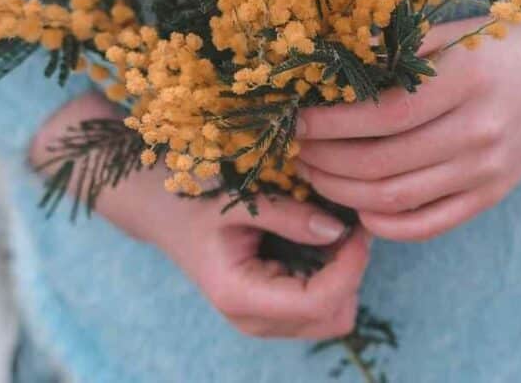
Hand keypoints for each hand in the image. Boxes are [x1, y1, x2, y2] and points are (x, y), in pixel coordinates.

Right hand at [31, 93, 370, 339]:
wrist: (164, 215)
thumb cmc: (195, 202)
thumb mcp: (237, 200)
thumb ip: (288, 214)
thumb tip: (338, 229)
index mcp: (240, 295)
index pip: (319, 301)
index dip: (349, 267)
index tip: (356, 227)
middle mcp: (252, 320)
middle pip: (333, 318)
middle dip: (351, 274)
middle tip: (349, 226)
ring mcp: (262, 321)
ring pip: (332, 317)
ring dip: (345, 277)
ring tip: (336, 232)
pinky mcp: (271, 312)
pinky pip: (320, 309)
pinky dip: (333, 279)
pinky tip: (323, 242)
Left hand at [295, 0, 520, 241]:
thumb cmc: (498, 46)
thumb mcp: (451, 33)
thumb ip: (396, 51)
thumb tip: (328, 68)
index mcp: (466, 80)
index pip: (382, 115)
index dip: (331, 123)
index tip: (298, 120)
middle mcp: (479, 130)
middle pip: (382, 162)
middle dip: (326, 161)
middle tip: (296, 151)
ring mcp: (488, 169)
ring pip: (397, 197)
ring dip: (343, 192)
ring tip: (314, 175)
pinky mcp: (492, 195)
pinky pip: (430, 223)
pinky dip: (386, 224)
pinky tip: (358, 207)